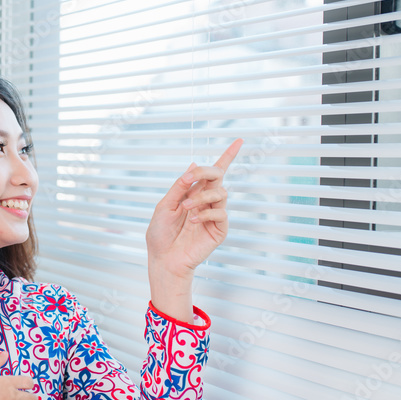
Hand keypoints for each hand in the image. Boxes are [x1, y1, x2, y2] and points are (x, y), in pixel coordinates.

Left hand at [146, 139, 241, 316]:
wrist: (163, 258)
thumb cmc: (160, 234)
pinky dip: (205, 213)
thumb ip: (179, 187)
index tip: (239, 140)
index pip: (213, 172)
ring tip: (186, 208)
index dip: (228, 156)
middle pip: (217, 176)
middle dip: (206, 172)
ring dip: (201, 197)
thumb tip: (193, 165)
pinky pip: (220, 213)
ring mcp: (214, 214)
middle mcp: (206, 201)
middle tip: (189, 177)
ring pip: (220, 193)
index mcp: (193, 193)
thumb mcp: (165, 205)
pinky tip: (193, 220)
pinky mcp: (219, 229)